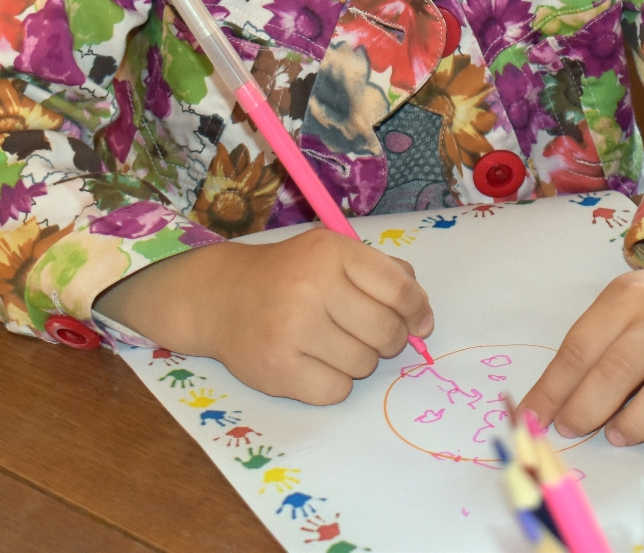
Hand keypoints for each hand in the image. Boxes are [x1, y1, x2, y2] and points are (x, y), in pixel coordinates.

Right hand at [93, 229, 433, 403]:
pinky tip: (315, 363)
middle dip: (389, 339)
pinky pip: (336, 391)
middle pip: (386, 331)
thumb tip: (422, 317)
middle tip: (372, 334)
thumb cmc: (289, 275)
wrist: (221, 297)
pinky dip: (334, 383)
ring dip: (358, 360)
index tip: (418, 322)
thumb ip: (383, 273)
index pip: (399, 288)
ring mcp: (291, 330)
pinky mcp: (277, 369)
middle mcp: (311, 287)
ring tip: (333, 343)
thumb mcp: (333, 254)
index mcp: (331, 252)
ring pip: (363, 364)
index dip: (417, 310)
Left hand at [519, 233, 643, 453]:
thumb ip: (587, 353)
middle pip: (622, 364)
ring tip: (620, 435)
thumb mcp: (619, 309)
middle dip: (589, 404)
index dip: (553, 388)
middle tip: (571, 429)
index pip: (581, 347)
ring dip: (642, 416)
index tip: (533, 420)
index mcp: (627, 299)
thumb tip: (543, 408)